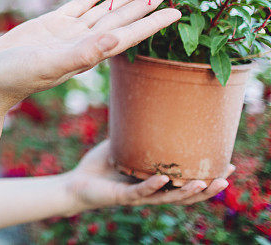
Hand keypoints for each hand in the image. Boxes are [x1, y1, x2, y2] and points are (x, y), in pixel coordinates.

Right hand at [0, 0, 180, 104]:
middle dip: (142, 6)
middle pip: (120, 20)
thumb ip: (82, 53)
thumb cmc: (19, 76)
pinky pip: (78, 6)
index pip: (128, 35)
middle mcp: (84, 41)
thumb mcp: (51, 64)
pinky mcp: (51, 23)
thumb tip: (115, 40)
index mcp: (89, 52)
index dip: (152, 23)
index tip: (176, 13)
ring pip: (102, 10)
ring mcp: (68, 31)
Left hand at [64, 139, 232, 211]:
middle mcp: (151, 191)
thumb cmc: (99, 166)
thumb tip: (150, 107)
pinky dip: (153, 186)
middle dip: (207, 188)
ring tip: (205, 182)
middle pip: (185, 194)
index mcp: (155, 181)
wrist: (75, 182)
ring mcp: (138, 196)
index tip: (229, 166)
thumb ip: (136, 132)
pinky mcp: (122, 197)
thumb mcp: (122, 145)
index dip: (208, 177)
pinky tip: (165, 179)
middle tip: (226, 177)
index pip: (187, 182)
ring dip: (188, 192)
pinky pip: (140, 192)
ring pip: (168, 198)